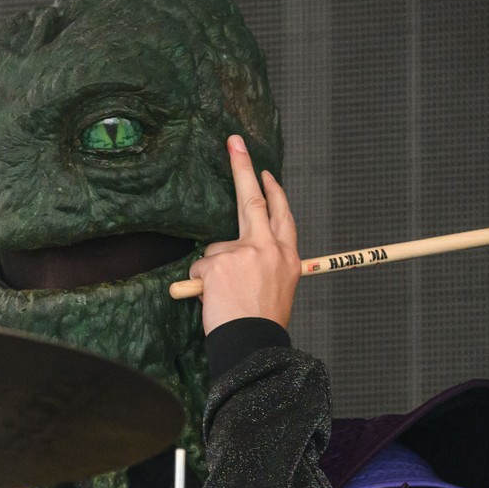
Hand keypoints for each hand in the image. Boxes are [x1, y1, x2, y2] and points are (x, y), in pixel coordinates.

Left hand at [188, 135, 299, 333]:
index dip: (274, 193)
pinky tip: (213, 299)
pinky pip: (200, 268)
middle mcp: (268, 248)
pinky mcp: (218, 262)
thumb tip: (238, 256)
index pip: (282, 215)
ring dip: (213, 271)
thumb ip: (263, 265)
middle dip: (243, 168)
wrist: (253, 345)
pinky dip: (200, 284)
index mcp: (288, 257)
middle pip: (254, 200)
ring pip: (216, 249)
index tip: (267, 175)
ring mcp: (243, 252)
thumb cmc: (262, 323)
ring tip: (225, 298)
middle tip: (234, 142)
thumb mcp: (277, 289)